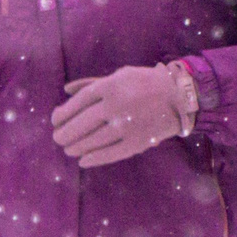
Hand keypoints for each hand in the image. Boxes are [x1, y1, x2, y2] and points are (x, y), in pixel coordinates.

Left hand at [49, 62, 195, 167]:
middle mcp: (117, 105)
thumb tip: (66, 90)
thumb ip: (92, 83)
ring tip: (68, 149)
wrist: (181, 96)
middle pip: (83, 123)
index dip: (64, 113)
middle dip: (66, 133)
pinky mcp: (138, 142)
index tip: (55, 120)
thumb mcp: (120, 75)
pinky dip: (95, 158)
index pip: (79, 102)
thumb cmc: (145, 83)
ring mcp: (128, 125)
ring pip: (94, 140)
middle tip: (57, 138)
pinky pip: (111, 153)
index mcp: (111, 85)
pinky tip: (83, 161)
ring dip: (77, 147)